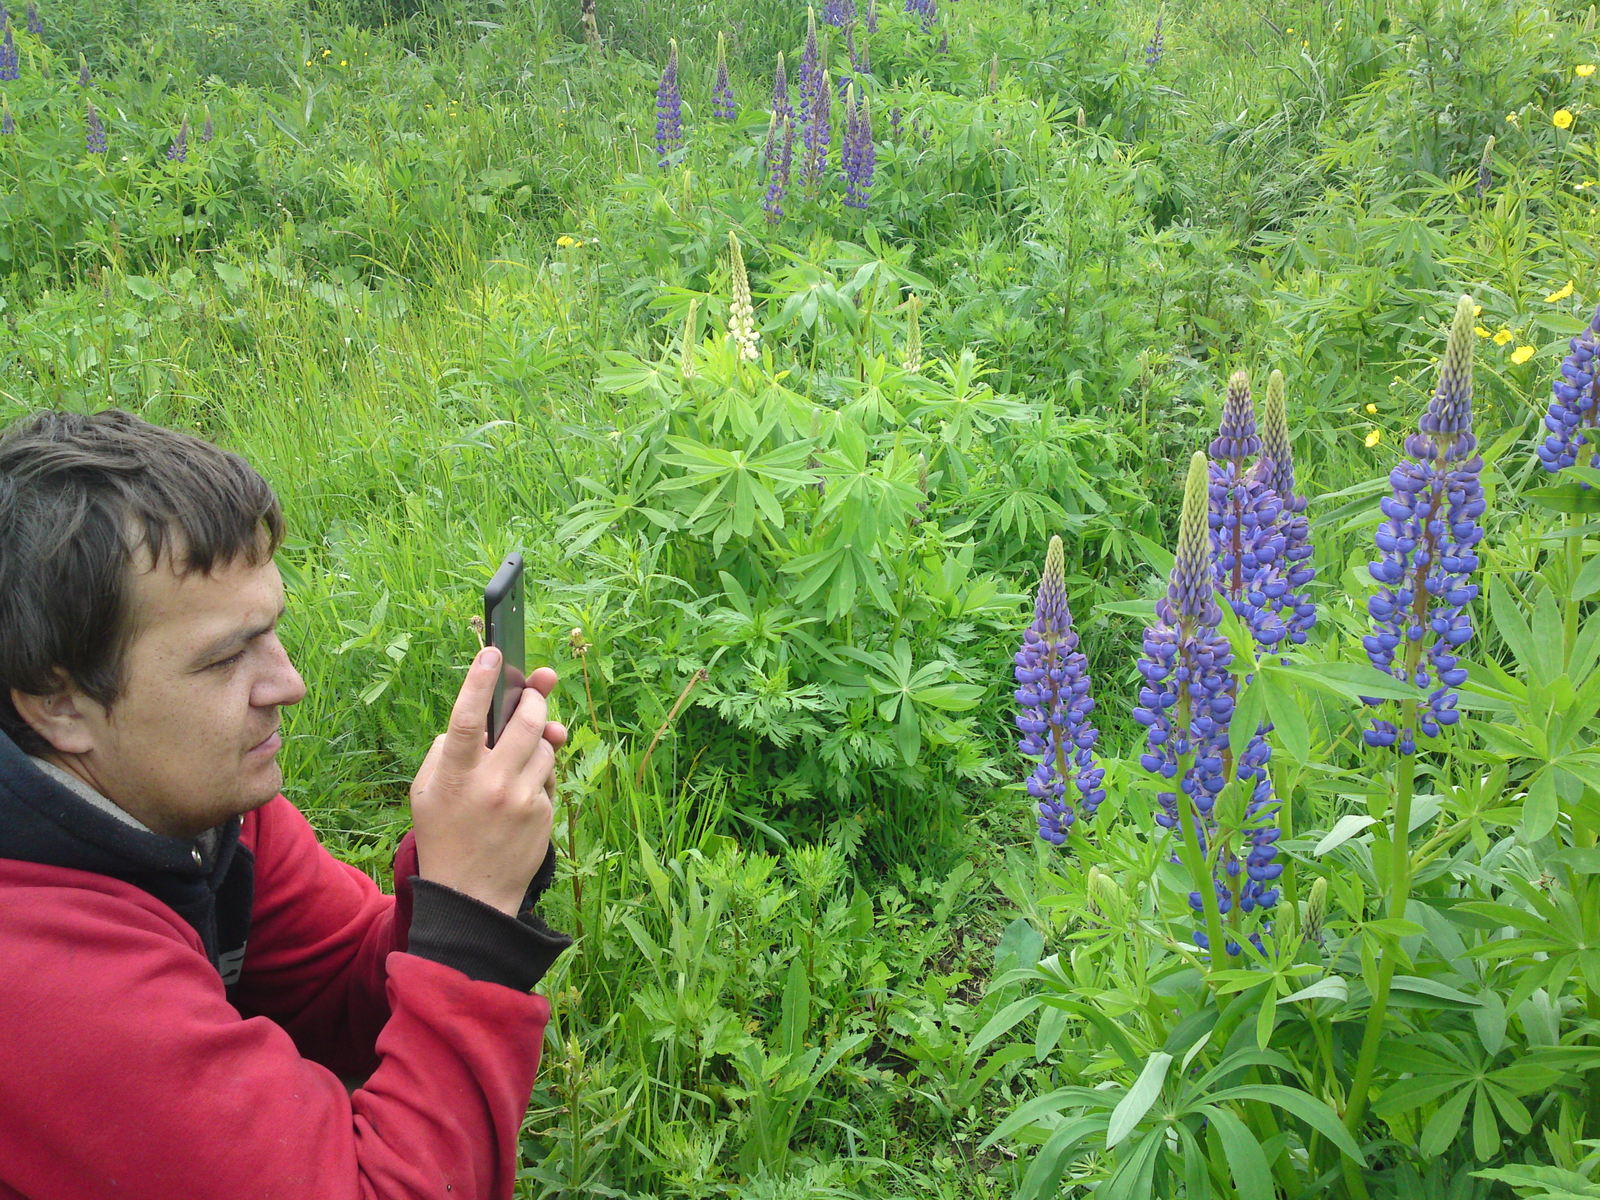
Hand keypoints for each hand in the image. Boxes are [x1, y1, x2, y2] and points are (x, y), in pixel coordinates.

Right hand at [409, 648, 567, 916]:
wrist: (471, 896)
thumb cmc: (444, 835)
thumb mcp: (426, 792)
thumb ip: (445, 749)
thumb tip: (481, 717)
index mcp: (454, 775)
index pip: (467, 718)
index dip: (480, 682)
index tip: (493, 652)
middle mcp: (491, 783)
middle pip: (526, 722)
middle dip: (535, 700)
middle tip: (534, 693)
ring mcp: (521, 799)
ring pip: (546, 747)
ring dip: (540, 741)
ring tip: (519, 758)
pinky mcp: (544, 814)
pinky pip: (550, 778)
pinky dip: (540, 776)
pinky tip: (522, 795)